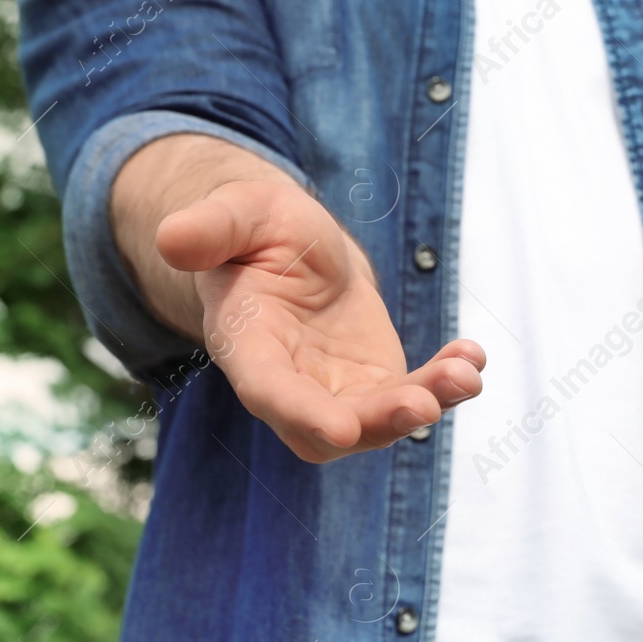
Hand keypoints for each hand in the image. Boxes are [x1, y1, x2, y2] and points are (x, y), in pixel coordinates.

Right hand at [156, 179, 482, 462]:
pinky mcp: (376, 387)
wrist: (294, 251)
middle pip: (330, 425)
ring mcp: (335, 393)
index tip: (340, 428)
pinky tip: (471, 358)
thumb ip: (209, 228)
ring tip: (463, 374)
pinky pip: (414, 396)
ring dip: (425, 403)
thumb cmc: (256, 231)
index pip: (268, 390)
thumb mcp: (236, 213)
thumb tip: (171, 237)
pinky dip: (446, 383)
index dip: (301, 412)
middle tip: (423, 404)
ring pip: (378, 421)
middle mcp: (289, 385)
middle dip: (378, 421)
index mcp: (246, 346)